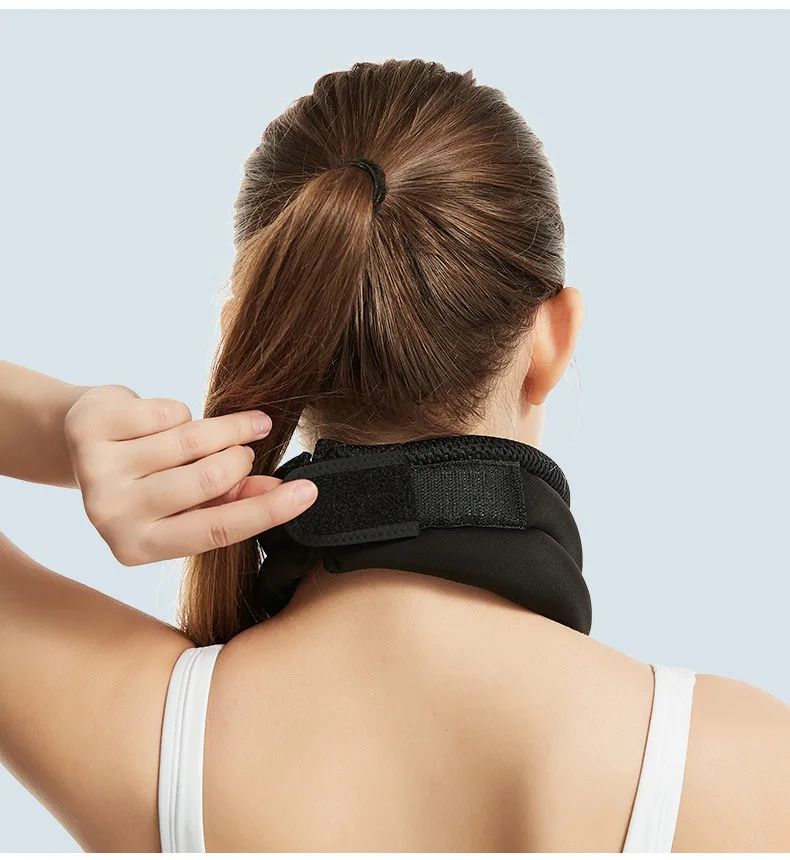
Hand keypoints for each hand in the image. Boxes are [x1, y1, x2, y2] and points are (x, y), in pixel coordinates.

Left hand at [63, 384, 317, 564]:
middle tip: (247, 448)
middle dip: (240, 456)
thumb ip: (234, 500)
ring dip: (225, 428)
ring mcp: (96, 474)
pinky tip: (168, 420)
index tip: (308, 491)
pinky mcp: (91, 431)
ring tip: (234, 426)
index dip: (268, 510)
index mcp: (138, 547)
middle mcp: (111, 517)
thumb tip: (286, 493)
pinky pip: (168, 412)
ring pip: (192, 441)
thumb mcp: (189, 501)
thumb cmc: (149, 477)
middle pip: (209, 478)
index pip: (216, 530)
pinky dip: (181, 411)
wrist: (88, 441)